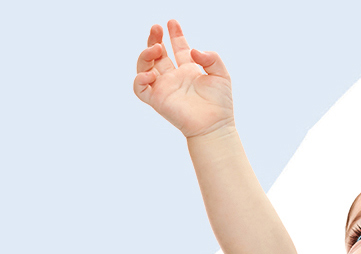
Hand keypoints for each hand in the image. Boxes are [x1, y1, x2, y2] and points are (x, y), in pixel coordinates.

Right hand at [133, 20, 234, 137]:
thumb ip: (210, 58)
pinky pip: (140, 88)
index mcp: (188, 69)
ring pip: (145, 67)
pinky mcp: (156, 99)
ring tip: (156, 48)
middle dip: (154, 39)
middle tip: (156, 28)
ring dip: (146, 55)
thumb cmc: (220, 102)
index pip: (178, 47)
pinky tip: (149, 74)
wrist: (214, 124)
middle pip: (158, 54)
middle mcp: (173, 76)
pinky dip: (139, 80)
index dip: (174, 34)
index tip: (171, 22)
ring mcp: (163, 87)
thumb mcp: (221, 74)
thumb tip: (193, 50)